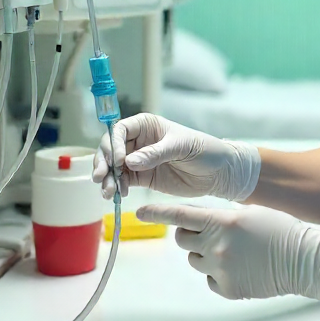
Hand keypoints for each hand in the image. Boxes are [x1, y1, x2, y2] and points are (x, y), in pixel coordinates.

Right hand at [91, 113, 260, 202]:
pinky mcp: (142, 178)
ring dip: (106, 179)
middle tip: (100, 178)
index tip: (118, 160)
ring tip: (107, 193)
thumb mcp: (182, 147)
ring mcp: (138, 160)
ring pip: (113, 167)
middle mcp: (138, 141)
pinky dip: (116, 188)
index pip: (120, 130)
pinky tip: (117, 196)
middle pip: (111, 149)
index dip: (114, 144)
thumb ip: (156, 153)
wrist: (219, 173)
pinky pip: (122, 182)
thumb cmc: (204, 150)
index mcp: (147, 125)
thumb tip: (130, 161)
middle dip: (103, 163)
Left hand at [137, 203, 319, 304]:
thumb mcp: (249, 212)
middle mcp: (216, 246)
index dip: (157, 213)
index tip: (139, 211)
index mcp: (222, 221)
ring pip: (195, 260)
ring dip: (206, 255)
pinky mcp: (227, 289)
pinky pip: (210, 280)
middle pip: (183, 240)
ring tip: (234, 252)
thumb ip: (221, 216)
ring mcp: (221, 269)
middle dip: (189, 235)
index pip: (180, 215)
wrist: (302, 259)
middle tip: (209, 233)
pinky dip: (220, 274)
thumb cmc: (279, 230)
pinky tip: (241, 268)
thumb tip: (201, 222)